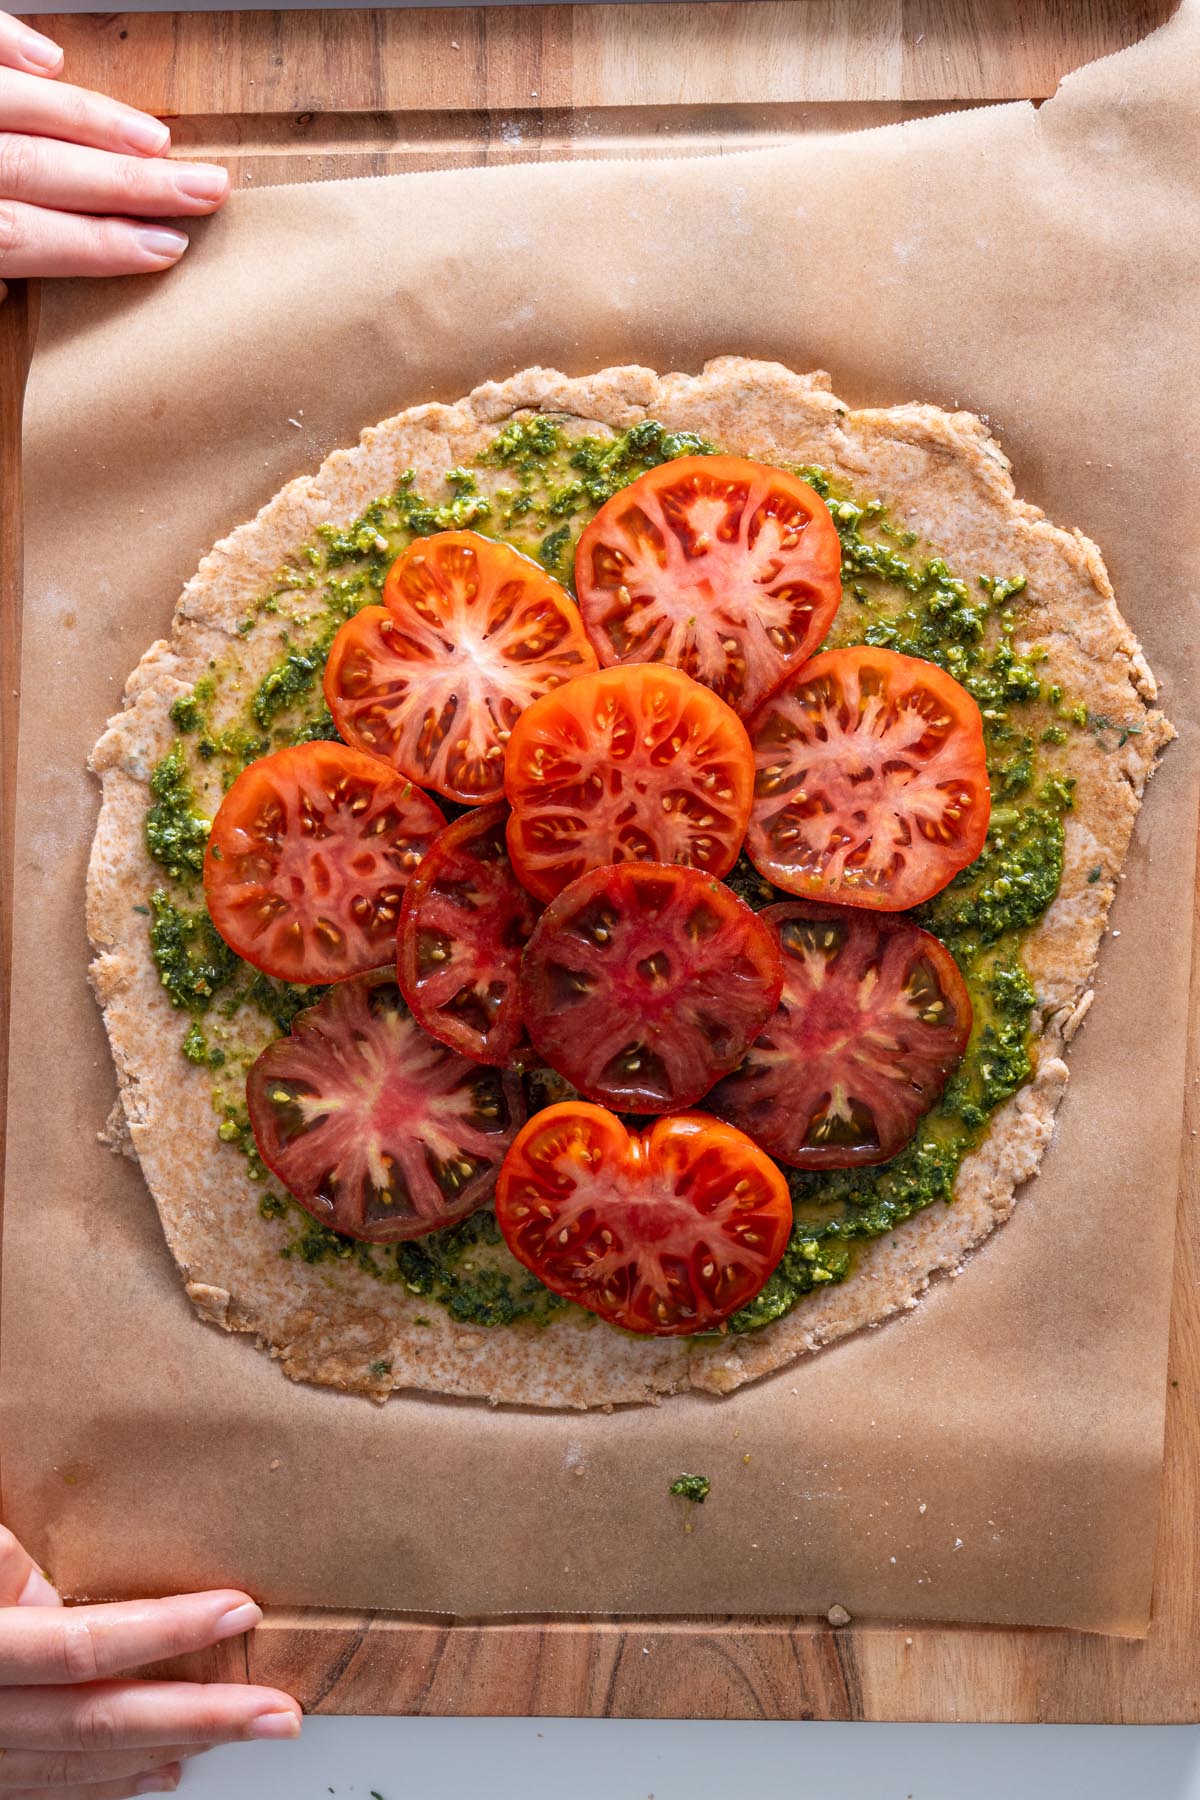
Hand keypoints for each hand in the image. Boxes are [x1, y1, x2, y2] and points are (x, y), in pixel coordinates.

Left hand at [0, 11, 228, 300]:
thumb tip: (1, 284)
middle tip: (202, 189)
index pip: (26, 236)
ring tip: (155, 141)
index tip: (166, 247)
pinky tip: (53, 60)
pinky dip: (11, 43)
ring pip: (20, 106)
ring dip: (96, 122)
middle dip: (131, 181)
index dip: (100, 246)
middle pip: (41, 169)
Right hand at [0, 1525, 300, 1796]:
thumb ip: (22, 1565)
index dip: (166, 1631)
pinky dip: (116, 1781)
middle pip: (102, 1719)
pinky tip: (169, 1766)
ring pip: (85, 1763)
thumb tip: (96, 1561)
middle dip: (202, 1716)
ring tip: (248, 1731)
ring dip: (174, 1747)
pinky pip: (54, 1788)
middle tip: (278, 1709)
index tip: (239, 1611)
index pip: (84, 1645)